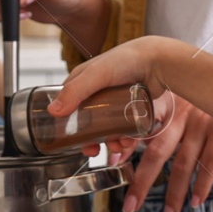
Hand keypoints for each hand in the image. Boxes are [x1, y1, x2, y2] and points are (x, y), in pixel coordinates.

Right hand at [49, 35, 212, 141]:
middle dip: (91, 139)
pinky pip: (123, 126)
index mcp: (84, 80)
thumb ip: (75, 91)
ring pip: (106, 127)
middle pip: (87, 122)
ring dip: (111, 141)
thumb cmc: (126, 60)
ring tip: (121, 145)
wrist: (160, 61)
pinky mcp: (130, 106)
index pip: (69, 105)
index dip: (68, 125)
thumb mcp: (97, 74)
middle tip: (95, 151)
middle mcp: (97, 90)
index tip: (73, 142)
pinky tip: (130, 141)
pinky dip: (124, 136)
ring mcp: (115, 100)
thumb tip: (53, 112)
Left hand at [111, 92, 212, 211]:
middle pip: (157, 152)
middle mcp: (180, 115)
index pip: (140, 128)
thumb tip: (123, 150)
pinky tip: (195, 201)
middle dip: (142, 181)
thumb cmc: (201, 96)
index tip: (113, 164)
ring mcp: (201, 123)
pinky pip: (211, 162)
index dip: (126, 146)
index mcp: (164, 106)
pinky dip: (202, 184)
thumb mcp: (177, 102)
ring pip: (184, 164)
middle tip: (130, 207)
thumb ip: (155, 122)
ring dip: (175, 193)